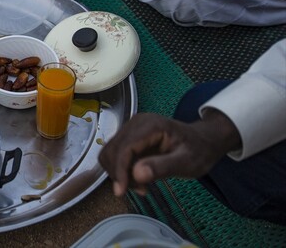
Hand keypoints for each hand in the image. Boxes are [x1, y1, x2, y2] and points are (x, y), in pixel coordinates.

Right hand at [98, 112, 238, 196]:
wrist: (204, 140)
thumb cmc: (199, 150)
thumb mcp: (187, 163)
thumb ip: (163, 167)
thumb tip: (137, 174)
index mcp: (150, 125)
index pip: (124, 148)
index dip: (119, 170)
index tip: (121, 191)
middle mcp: (135, 123)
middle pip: (112, 150)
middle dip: (119, 173)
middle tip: (140, 189)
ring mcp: (131, 129)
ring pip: (110, 153)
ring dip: (119, 173)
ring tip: (141, 185)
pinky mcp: (129, 137)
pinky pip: (116, 155)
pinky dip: (122, 170)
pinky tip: (139, 178)